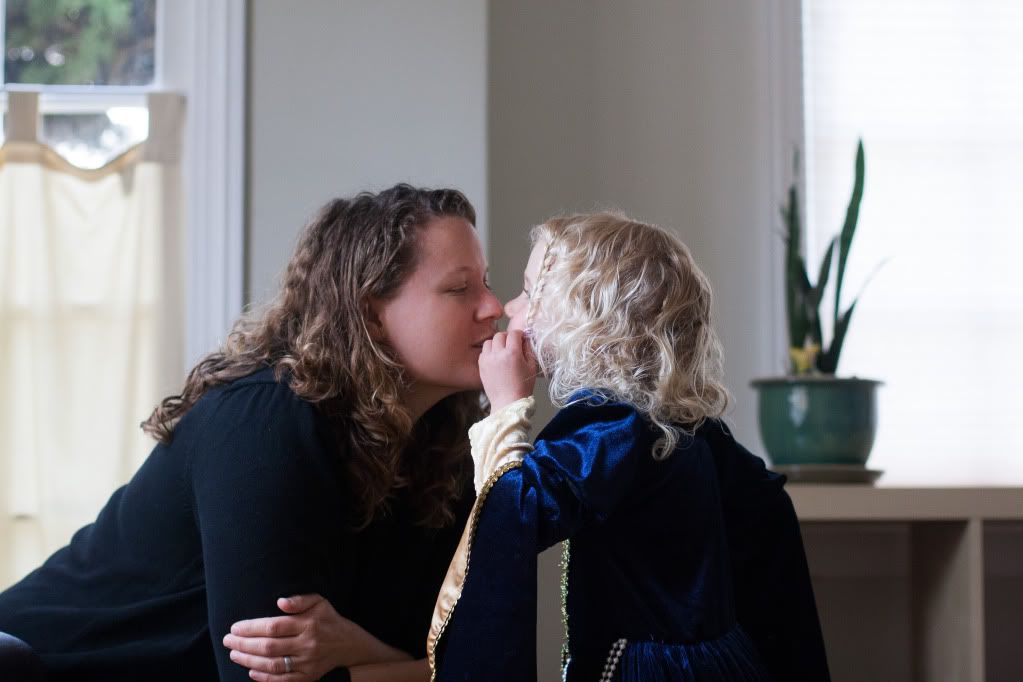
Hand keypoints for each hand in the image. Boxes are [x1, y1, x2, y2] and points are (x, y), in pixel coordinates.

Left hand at [223, 594, 410, 680]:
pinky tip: (251, 671)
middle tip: (227, 641)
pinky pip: (282, 680)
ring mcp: (307, 662)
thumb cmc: (329, 620)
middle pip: (269, 646)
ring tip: (234, 655)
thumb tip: (279, 602)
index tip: (234, 628)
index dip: (251, 628)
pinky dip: (264, 677)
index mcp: (308, 624)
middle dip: (244, 645)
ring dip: (249, 661)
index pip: (273, 626)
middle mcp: (308, 644)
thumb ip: (300, 600)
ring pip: (272, 665)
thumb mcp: (319, 602)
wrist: (350, 645)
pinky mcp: (308, 676)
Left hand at [480, 330, 537, 410]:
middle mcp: (498, 354)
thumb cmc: (522, 386)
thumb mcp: (532, 367)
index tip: (522, 339)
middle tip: (512, 344)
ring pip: (489, 342)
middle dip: (508, 337)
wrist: (507, 402)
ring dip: (496, 343)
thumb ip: (529, 350)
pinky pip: (483, 352)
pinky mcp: (481, 366)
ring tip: (502, 351)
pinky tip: (495, 359)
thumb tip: (526, 339)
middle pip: (500, 335)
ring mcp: (487, 360)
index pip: (514, 334)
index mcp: (512, 353)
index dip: (520, 334)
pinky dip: (489, 352)